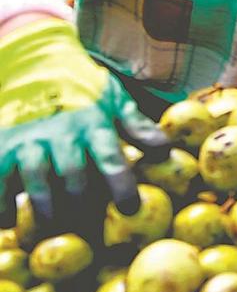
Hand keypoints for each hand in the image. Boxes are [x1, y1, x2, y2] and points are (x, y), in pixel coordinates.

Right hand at [0, 18, 169, 223]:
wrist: (33, 65)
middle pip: (72, 172)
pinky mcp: (1, 147)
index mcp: (93, 124)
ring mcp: (28, 141)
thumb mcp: (113, 101)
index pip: (110, 157)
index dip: (121, 183)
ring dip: (43, 206)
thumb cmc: (82, 91)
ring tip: (51, 226)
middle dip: (81, 201)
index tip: (130, 207)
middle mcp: (60, 134)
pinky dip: (1, 202)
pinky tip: (8, 222)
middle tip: (88, 225)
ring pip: (35, 177)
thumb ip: (136, 126)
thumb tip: (165, 148)